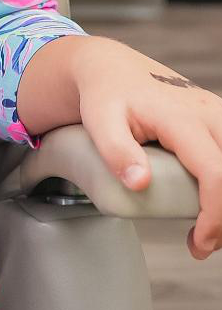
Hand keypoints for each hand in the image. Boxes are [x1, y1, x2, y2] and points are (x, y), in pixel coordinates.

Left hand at [72, 36, 221, 259]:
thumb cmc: (104, 95)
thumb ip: (116, 150)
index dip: (215, 215)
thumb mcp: (99, 120)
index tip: (200, 242)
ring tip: (206, 226)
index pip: (216, 174)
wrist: (110, 68)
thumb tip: (139, 183)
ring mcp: (217, 115)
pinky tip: (210, 203)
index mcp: (182, 118)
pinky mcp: (218, 121)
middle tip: (203, 240)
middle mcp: (209, 113)